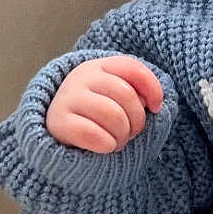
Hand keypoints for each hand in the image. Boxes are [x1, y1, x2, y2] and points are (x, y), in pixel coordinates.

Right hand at [45, 56, 164, 153]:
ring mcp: (68, 97)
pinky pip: (95, 134)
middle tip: (130, 133)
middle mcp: (81, 77)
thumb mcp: (114, 98)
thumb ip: (134, 92)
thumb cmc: (95, 117)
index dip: (153, 88)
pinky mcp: (58, 121)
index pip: (133, 68)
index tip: (156, 108)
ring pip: (115, 116)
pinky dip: (107, 145)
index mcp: (98, 67)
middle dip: (137, 121)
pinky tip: (104, 147)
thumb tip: (152, 103)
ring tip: (117, 141)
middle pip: (127, 95)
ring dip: (122, 135)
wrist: (56, 134)